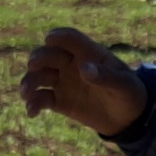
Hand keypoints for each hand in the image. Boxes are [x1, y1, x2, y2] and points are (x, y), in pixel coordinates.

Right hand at [19, 29, 152, 145]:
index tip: (49, 39)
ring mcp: (62, 82)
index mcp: (89, 53)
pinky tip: (32, 112)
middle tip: (33, 66)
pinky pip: (41, 99)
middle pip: (48, 55)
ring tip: (26, 94)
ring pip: (39, 76)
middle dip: (38, 58)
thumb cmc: (129, 94)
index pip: (71, 38)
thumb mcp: (124, 86)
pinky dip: (33, 104)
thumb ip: (106, 77)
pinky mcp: (58, 101)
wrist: (128, 118)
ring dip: (29, 82)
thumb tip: (85, 69)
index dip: (59, 36)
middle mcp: (71, 64)